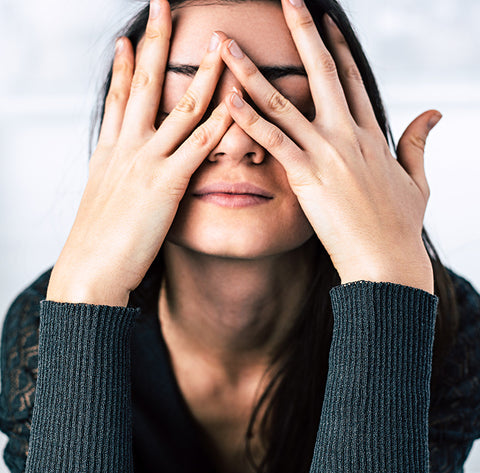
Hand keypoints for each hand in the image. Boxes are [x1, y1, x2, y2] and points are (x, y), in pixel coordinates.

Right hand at [46, 0, 232, 305]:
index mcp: (109, 151)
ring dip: (202, 73)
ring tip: (219, 43)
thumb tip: (123, 170)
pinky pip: (198, 146)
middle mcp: (126, 147)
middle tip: (164, 7)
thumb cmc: (98, 242)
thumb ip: (117, 177)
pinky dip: (218, 122)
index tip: (132, 38)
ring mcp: (147, 162)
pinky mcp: (167, 184)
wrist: (91, 270)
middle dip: (155, 43)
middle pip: (144, 84)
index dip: (125, 65)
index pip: (118, 96)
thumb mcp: (104, 200)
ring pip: (179, 107)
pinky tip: (235, 101)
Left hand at [216, 0, 439, 292]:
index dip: (338, 49)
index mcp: (371, 135)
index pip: (353, 81)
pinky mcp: (308, 176)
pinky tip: (228, 98)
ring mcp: (327, 152)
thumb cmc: (399, 226)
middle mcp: (348, 135)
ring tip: (227, 45)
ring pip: (285, 102)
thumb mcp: (416, 180)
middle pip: (323, 74)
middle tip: (287, 1)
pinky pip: (275, 140)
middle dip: (304, 34)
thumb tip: (434, 113)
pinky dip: (250, 119)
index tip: (325, 23)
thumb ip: (418, 143)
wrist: (387, 260)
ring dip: (253, 71)